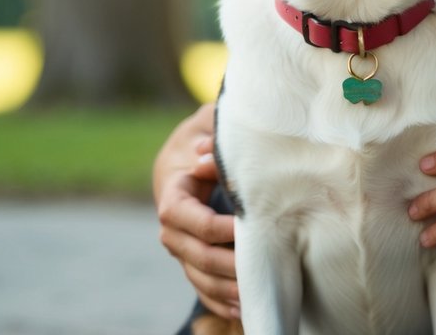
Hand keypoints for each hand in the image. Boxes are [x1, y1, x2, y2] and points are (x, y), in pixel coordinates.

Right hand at [154, 103, 239, 319]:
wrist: (184, 161)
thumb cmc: (203, 138)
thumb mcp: (206, 125)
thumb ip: (211, 133)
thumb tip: (206, 153)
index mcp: (173, 195)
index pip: (189, 219)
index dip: (217, 227)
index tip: (247, 228)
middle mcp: (172, 228)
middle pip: (196, 255)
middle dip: (229, 265)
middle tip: (262, 268)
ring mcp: (182, 249)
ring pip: (200, 277)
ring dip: (227, 289)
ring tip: (256, 297)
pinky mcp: (193, 261)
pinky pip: (203, 287)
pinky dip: (221, 300)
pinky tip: (244, 309)